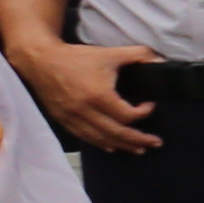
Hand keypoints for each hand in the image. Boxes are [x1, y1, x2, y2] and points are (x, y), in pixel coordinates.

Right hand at [18, 39, 160, 155]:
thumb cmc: (76, 57)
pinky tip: (112, 146)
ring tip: (139, 149)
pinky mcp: (63, 120)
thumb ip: (138, 55)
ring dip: (122, 146)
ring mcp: (72, 118)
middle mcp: (85, 111)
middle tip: (155, 142)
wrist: (41, 61)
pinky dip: (101, 143)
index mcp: (98, 95)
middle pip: (116, 133)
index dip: (143, 113)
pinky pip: (85, 138)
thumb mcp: (110, 53)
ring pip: (101, 139)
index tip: (150, 106)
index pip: (127, 116)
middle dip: (139, 139)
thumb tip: (162, 61)